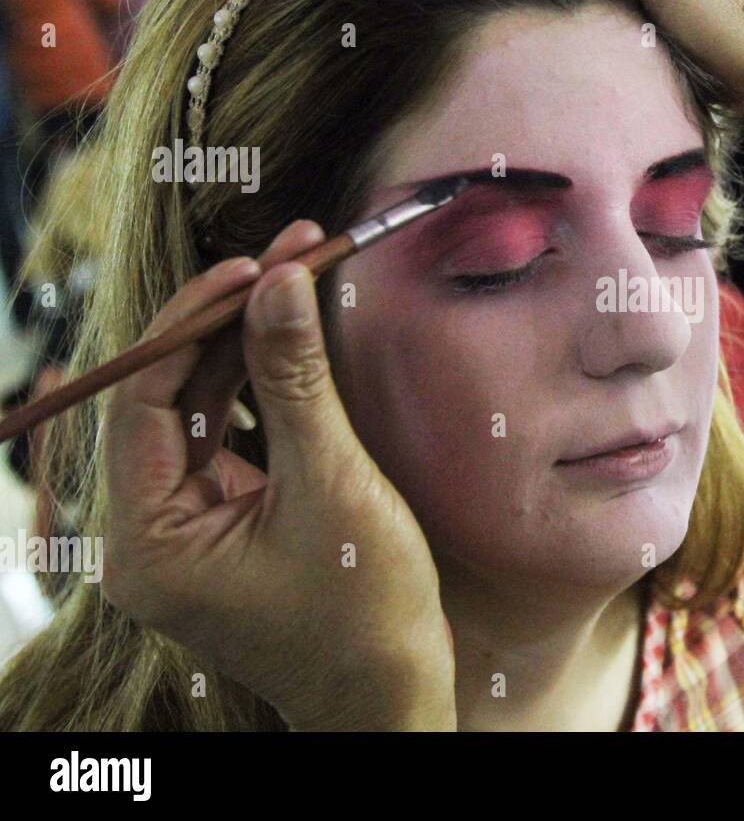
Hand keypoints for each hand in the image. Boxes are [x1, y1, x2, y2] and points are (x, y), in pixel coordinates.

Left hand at [101, 220, 454, 729]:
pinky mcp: (227, 524)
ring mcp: (190, 529)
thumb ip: (295, 380)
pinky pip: (234, 438)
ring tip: (299, 281)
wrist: (394, 693)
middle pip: (175, 397)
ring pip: (206, 411)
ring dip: (251, 349)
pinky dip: (266, 390)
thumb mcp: (331, 484)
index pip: (143, 401)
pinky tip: (299, 341)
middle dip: (232, 325)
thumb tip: (279, 283)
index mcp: (149, 541)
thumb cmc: (365, 612)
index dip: (192, 323)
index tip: (249, 266)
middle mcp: (153, 534)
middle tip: (290, 256)